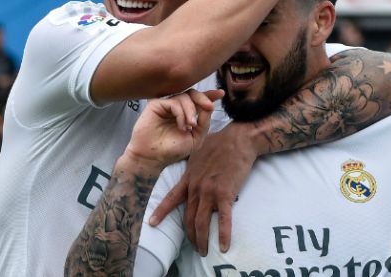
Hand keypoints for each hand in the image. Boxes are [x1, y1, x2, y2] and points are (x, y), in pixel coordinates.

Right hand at [124, 89, 222, 169]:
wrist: (153, 158)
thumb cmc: (173, 150)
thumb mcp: (196, 138)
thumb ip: (204, 122)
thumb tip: (209, 106)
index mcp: (187, 114)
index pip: (199, 101)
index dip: (210, 95)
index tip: (221, 93)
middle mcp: (177, 108)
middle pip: (193, 94)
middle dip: (204, 98)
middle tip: (210, 107)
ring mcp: (166, 105)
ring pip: (185, 97)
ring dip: (191, 111)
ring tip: (190, 126)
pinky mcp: (156, 105)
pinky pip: (174, 102)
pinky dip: (181, 113)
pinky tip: (181, 125)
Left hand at [149, 122, 257, 255]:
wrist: (238, 139)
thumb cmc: (221, 142)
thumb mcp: (199, 152)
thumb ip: (193, 165)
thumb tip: (192, 169)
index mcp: (189, 177)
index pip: (172, 198)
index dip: (161, 212)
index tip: (152, 224)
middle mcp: (196, 187)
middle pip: (188, 217)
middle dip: (189, 235)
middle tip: (193, 246)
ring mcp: (209, 191)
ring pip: (201, 222)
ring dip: (201, 239)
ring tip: (203, 251)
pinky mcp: (225, 194)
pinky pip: (223, 219)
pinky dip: (223, 235)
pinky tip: (223, 246)